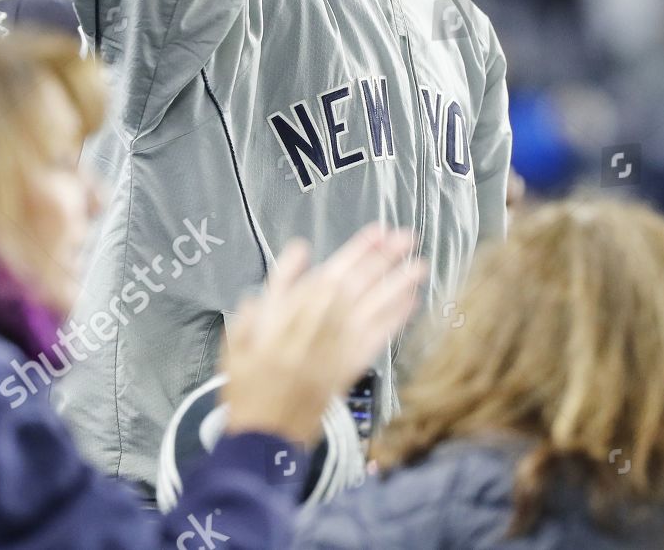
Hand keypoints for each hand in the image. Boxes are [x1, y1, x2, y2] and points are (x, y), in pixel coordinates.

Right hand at [222, 225, 424, 443]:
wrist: (264, 433)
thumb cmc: (250, 382)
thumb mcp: (244, 330)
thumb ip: (274, 288)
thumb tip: (297, 252)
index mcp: (297, 310)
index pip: (335, 270)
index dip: (360, 249)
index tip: (379, 231)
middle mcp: (324, 324)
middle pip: (361, 284)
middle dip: (386, 259)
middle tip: (407, 237)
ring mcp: (342, 346)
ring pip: (375, 307)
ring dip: (400, 284)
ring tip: (419, 265)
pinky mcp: (353, 368)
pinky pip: (380, 337)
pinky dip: (397, 318)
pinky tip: (412, 302)